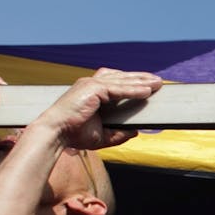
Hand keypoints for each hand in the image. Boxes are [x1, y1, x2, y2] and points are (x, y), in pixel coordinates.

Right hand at [32, 69, 163, 150]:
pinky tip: (146, 91)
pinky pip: (118, 89)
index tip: (147, 85)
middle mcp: (90, 84)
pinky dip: (133, 89)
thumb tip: (136, 131)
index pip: (115, 82)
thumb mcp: (101, 136)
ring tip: (157, 83)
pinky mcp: (92, 89)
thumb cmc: (73, 134)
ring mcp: (91, 84)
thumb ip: (119, 134)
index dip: (132, 82)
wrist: (56, 133)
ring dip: (141, 82)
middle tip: (158, 81)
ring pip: (122, 81)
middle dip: (140, 78)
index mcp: (91, 91)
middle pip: (121, 78)